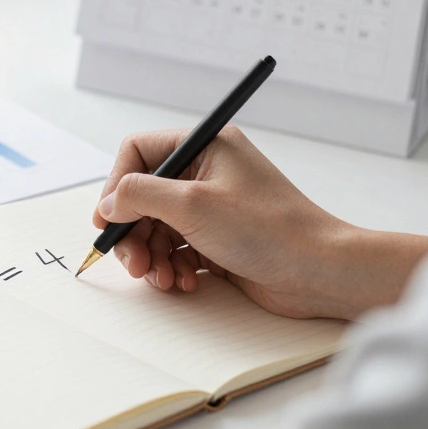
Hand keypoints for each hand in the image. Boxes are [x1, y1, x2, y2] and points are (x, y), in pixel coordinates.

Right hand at [94, 126, 427, 319]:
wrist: (319, 271)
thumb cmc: (268, 229)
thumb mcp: (192, 204)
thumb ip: (139, 195)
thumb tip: (109, 202)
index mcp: (205, 145)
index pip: (139, 153)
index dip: (117, 185)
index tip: (108, 220)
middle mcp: (207, 171)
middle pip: (143, 196)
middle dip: (134, 232)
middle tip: (133, 264)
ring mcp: (213, 207)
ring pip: (157, 227)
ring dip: (152, 255)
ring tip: (161, 278)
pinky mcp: (219, 239)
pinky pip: (178, 249)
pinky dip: (173, 267)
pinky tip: (184, 283)